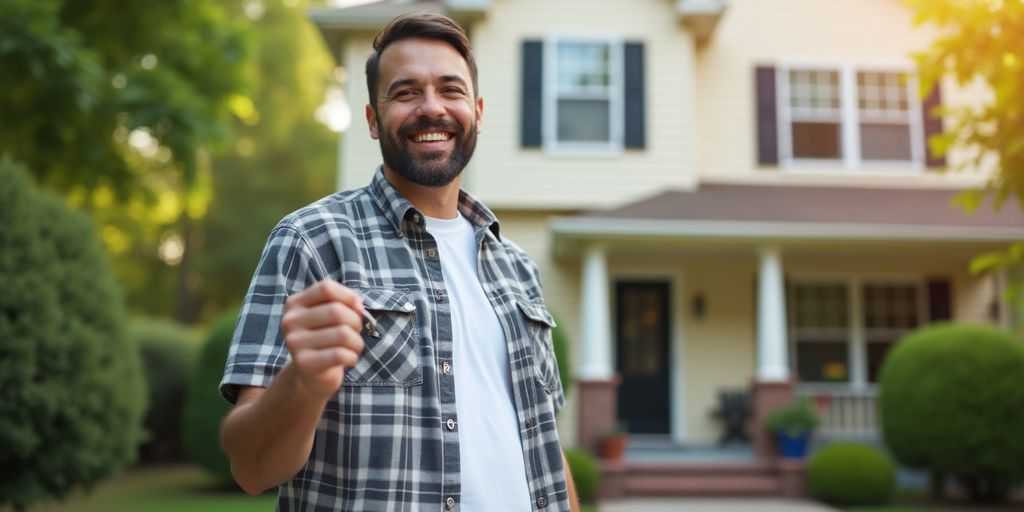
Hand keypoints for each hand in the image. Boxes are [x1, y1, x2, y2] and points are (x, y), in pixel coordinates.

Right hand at [281, 280, 366, 398]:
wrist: (310, 375)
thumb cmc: (325, 339)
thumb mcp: (329, 317)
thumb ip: (343, 304)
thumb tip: (357, 305)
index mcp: (295, 303)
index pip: (326, 288)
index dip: (348, 296)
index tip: (358, 309)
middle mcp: (290, 321)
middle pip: (336, 311)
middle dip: (356, 322)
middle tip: (355, 332)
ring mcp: (294, 342)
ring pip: (342, 334)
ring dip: (357, 342)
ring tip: (353, 347)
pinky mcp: (304, 363)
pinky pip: (340, 354)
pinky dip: (352, 357)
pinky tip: (348, 359)